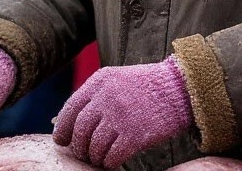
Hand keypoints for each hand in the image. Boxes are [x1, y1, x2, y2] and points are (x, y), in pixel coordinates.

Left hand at [53, 55, 192, 168]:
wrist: (179, 89)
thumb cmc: (147, 86)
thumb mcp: (116, 79)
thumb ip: (94, 95)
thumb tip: (65, 119)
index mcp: (99, 82)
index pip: (70, 108)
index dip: (63, 127)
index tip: (62, 139)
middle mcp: (106, 98)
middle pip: (80, 130)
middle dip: (78, 146)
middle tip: (82, 153)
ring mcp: (120, 117)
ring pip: (94, 146)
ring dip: (93, 156)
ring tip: (98, 158)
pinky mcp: (135, 135)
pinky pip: (112, 156)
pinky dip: (109, 162)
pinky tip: (112, 161)